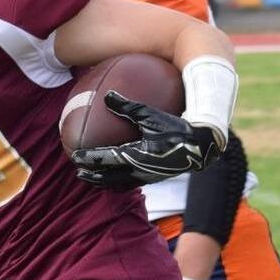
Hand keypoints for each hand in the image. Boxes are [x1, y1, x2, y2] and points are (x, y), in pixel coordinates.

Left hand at [71, 92, 221, 189]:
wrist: (204, 145)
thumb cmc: (178, 126)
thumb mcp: (151, 115)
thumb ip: (127, 107)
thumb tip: (107, 95)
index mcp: (134, 155)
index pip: (104, 158)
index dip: (88, 158)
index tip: (75, 157)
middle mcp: (139, 170)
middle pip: (109, 177)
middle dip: (93, 176)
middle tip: (80, 173)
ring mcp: (148, 176)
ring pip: (121, 183)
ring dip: (107, 182)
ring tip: (96, 179)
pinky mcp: (158, 178)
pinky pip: (135, 182)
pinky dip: (123, 181)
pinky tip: (121, 176)